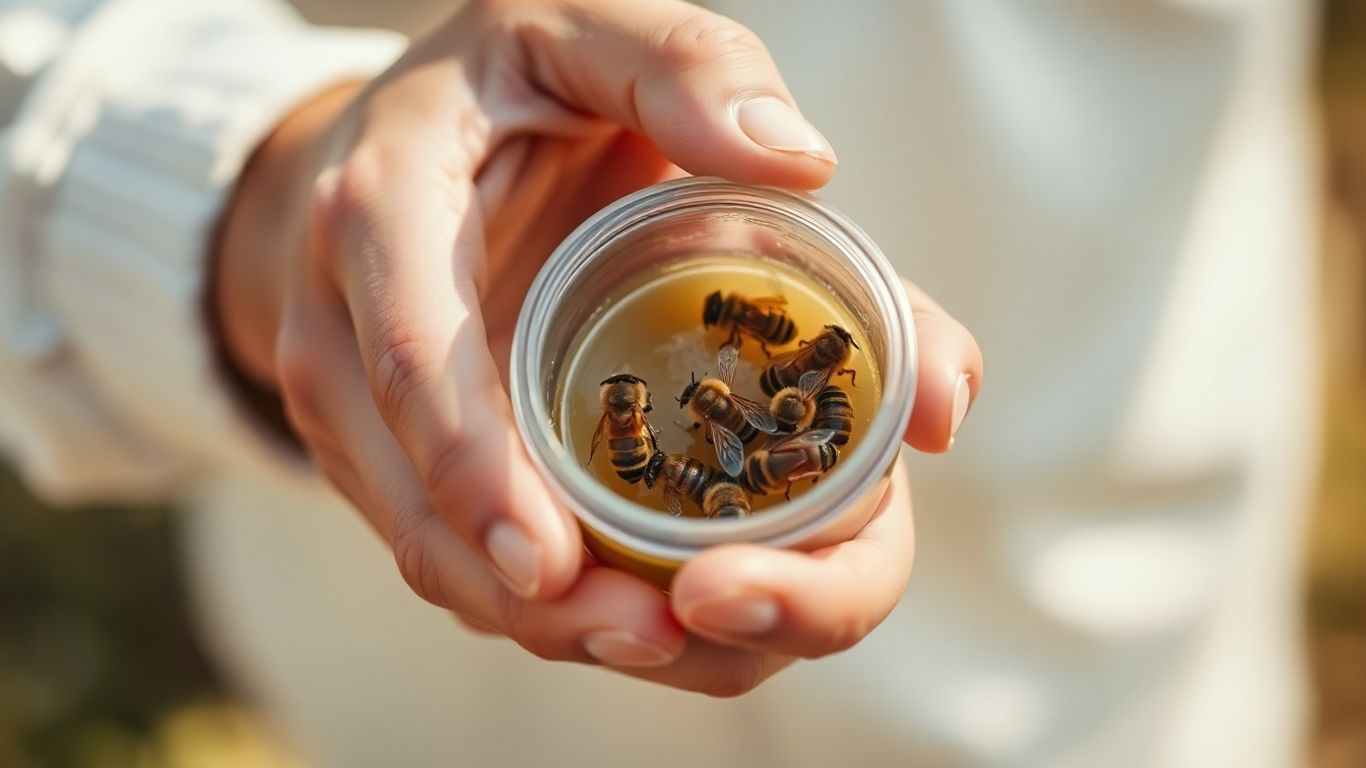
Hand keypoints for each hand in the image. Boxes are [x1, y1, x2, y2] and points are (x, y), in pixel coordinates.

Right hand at [214, 0, 982, 695]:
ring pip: (433, 552)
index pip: (407, 353)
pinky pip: (454, 549)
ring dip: (543, 622)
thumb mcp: (583, 29)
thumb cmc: (506, 87)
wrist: (401, 142)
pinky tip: (633, 621)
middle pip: (415, 499)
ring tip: (668, 646)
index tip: (549, 561)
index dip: (470, 466)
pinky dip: (539, 603)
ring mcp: (362, 411)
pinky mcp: (397, 456)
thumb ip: (683, 69)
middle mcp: (348, 327)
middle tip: (656, 634)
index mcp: (384, 210)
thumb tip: (797, 159)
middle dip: (529, 594)